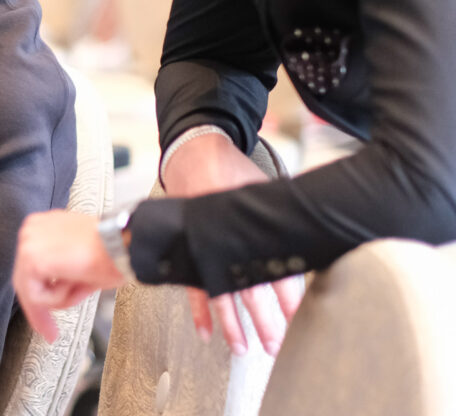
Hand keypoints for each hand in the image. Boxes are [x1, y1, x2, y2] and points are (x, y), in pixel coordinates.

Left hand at [13, 210, 127, 342]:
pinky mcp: (32, 259)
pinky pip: (37, 296)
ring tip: (82, 288)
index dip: (38, 293)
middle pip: (25, 281)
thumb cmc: (109, 251)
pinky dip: (59, 298)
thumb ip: (59, 270)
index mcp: (41, 226)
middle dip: (39, 310)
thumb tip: (53, 291)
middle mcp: (30, 231)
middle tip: (50, 332)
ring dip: (61, 299)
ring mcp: (28, 244)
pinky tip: (76, 284)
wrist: (121, 245)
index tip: (44, 317)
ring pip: (33, 291)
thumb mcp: (78, 260)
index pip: (30, 268)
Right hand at [163, 134, 303, 355]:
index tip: (300, 317)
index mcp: (250, 227)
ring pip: (220, 294)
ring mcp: (205, 248)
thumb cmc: (232, 171)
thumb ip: (281, 215)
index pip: (274, 267)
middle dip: (264, 319)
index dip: (288, 295)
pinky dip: (199, 311)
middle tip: (275, 344)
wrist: (193, 156)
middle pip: (248, 288)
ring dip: (232, 324)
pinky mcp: (188, 251)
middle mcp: (227, 241)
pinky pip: (192, 287)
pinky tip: (206, 332)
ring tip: (243, 348)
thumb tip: (315, 234)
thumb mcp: (263, 188)